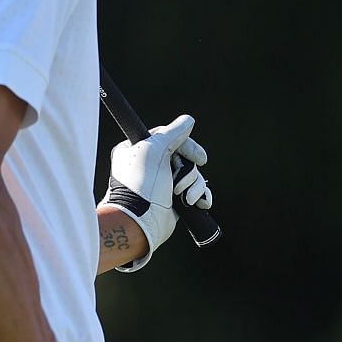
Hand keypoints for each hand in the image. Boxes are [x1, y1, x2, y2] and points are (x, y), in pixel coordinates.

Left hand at [101, 114, 212, 251]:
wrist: (140, 221)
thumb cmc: (142, 184)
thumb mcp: (155, 149)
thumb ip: (173, 132)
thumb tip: (188, 121)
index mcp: (142, 150)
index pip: (173, 139)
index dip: (189, 147)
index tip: (200, 158)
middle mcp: (153, 166)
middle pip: (187, 158)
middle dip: (188, 172)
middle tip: (178, 181)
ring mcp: (164, 183)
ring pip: (194, 176)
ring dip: (193, 187)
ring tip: (184, 197)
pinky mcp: (174, 200)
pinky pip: (197, 192)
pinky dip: (201, 196)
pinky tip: (200, 202)